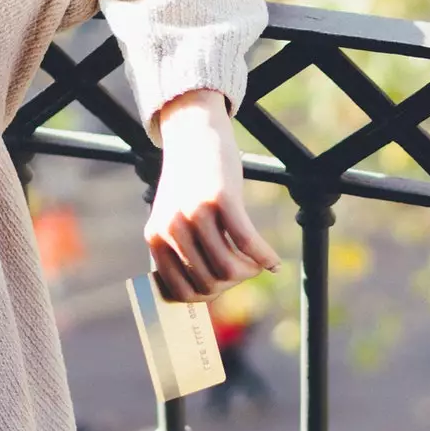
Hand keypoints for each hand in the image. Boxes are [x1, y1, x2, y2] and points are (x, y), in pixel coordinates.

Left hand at [146, 90, 280, 301]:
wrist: (193, 135)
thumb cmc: (189, 184)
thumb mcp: (175, 220)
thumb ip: (182, 254)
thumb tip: (205, 295)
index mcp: (156, 240)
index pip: (183, 292)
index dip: (210, 295)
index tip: (225, 284)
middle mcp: (171, 229)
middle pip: (210, 283)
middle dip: (234, 283)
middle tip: (247, 269)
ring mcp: (194, 214)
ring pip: (229, 270)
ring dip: (250, 271)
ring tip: (258, 261)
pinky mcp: (220, 199)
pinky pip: (247, 243)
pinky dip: (265, 257)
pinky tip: (273, 262)